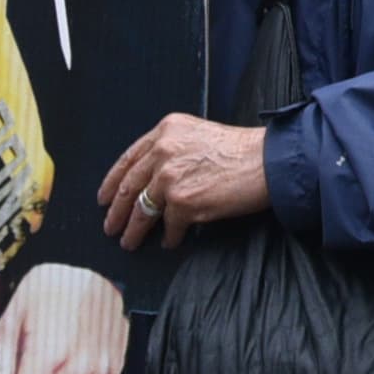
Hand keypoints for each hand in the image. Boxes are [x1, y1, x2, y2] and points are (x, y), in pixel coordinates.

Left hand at [99, 113, 273, 250]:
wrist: (269, 162)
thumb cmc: (243, 150)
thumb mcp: (199, 135)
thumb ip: (173, 149)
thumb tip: (154, 181)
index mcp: (166, 132)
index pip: (128, 159)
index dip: (112, 181)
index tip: (104, 197)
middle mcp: (163, 152)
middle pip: (128, 187)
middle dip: (116, 211)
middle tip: (110, 225)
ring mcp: (170, 178)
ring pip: (142, 210)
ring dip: (134, 230)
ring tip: (129, 241)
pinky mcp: (183, 202)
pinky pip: (168, 226)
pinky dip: (169, 237)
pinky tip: (169, 242)